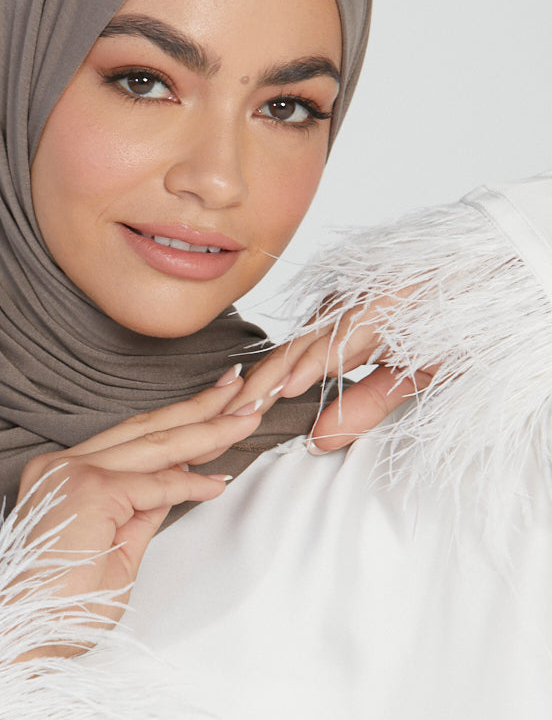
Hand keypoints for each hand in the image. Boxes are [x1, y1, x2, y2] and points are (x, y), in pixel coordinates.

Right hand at [11, 367, 259, 654]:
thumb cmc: (58, 605)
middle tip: (241, 391)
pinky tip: (219, 483)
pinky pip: (155, 485)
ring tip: (247, 415)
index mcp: (61, 474)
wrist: (20, 632)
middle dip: (200, 409)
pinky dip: (190, 485)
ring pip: (156, 445)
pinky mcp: (90, 490)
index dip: (179, 425)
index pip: (132, 440)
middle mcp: (63, 465)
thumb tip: (175, 486)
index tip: (216, 412)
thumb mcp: (115, 552)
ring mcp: (73, 473)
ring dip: (208, 430)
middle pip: (146, 429)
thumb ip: (141, 514)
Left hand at [219, 292, 436, 451]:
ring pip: (308, 343)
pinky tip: (294, 383)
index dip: (257, 393)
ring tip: (245, 408)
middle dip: (253, 392)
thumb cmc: (452, 323)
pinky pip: (345, 333)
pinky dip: (319, 360)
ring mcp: (364, 300)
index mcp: (344, 327)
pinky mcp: (386, 297)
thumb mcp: (406, 378)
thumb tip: (318, 441)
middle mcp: (347, 309)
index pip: (290, 364)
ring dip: (276, 378)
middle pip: (288, 354)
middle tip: (218, 425)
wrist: (501, 279)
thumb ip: (362, 406)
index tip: (226, 422)